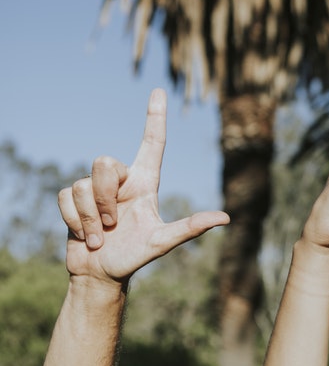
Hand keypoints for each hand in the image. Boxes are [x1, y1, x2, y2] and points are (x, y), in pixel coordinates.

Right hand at [57, 88, 229, 286]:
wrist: (100, 274)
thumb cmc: (134, 256)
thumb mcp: (163, 241)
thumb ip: (190, 228)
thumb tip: (226, 218)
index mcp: (145, 183)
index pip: (152, 143)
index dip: (155, 117)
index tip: (158, 91)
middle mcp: (121, 180)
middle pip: (104, 162)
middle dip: (104, 197)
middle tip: (112, 224)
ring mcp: (96, 189)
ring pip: (84, 184)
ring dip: (90, 216)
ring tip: (101, 235)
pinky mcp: (73, 199)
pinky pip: (66, 196)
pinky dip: (74, 221)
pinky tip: (84, 235)